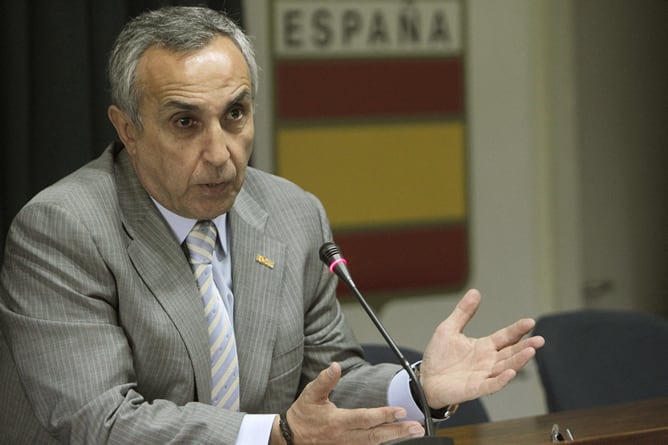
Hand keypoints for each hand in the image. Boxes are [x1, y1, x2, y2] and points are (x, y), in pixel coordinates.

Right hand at [273, 362, 423, 444]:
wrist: (290, 439)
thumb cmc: (302, 415)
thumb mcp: (310, 394)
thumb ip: (325, 380)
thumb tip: (335, 366)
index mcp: (337, 422)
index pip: (365, 418)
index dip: (383, 415)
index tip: (400, 411)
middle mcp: (344, 438)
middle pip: (376, 435)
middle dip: (398, 431)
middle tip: (416, 427)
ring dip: (395, 439)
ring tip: (413, 433)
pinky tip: (395, 441)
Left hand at [420, 289, 544, 408]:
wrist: (425, 379)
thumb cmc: (438, 356)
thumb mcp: (449, 329)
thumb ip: (463, 312)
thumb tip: (475, 292)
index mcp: (484, 346)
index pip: (505, 336)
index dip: (518, 329)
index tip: (530, 322)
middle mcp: (488, 361)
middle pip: (511, 352)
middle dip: (526, 346)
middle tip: (540, 339)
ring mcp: (484, 375)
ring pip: (506, 367)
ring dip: (518, 360)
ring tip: (531, 351)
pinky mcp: (476, 388)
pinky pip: (492, 385)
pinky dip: (502, 380)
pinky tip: (511, 373)